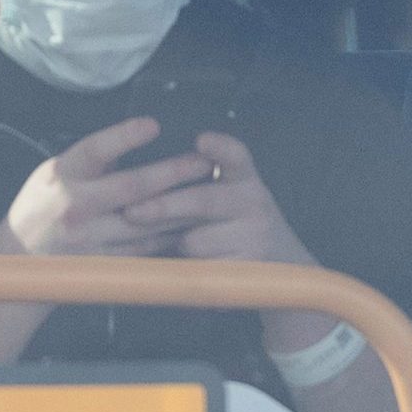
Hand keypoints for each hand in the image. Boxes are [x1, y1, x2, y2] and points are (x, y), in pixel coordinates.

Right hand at [0, 117, 216, 259]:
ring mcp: (91, 239)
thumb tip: (137, 138)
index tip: (154, 124)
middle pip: (132, 188)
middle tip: (203, 162)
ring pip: (147, 222)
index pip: (95, 150)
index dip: (125, 137)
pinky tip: (192, 222)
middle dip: (173, 173)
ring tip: (208, 190)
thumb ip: (92, 160)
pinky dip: (171, 234)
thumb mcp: (55, 171)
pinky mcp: (105, 263)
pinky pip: (146, 248)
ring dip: (181, 206)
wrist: (20, 261)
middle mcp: (76, 208)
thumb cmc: (41, 205)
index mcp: (62, 176)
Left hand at [120, 132, 315, 267]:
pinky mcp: (249, 270)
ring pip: (194, 241)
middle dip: (164, 207)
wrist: (281, 264)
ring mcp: (256, 237)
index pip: (236, 156)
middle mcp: (255, 202)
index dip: (219, 148)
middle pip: (204, 201)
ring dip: (173, 245)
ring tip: (171, 246)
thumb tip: (135, 192)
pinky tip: (181, 269)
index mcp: (245, 177)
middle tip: (131, 213)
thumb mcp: (224, 194)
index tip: (201, 140)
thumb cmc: (232, 223)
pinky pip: (200, 271)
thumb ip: (193, 183)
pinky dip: (183, 270)